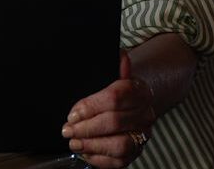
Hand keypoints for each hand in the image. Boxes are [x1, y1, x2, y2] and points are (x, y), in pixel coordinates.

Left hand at [61, 52, 155, 167]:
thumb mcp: (111, 73)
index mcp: (139, 90)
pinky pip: (120, 161)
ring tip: (74, 142)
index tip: (73, 113)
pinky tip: (85, 152)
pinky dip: (100, 159)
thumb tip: (121, 56)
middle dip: (86, 128)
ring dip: (92, 145)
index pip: (115, 98)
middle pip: (114, 122)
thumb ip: (113, 65)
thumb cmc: (116, 90)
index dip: (90, 107)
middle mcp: (145, 114)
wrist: (135, 103)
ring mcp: (143, 134)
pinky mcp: (137, 152)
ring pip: (120, 144)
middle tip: (67, 129)